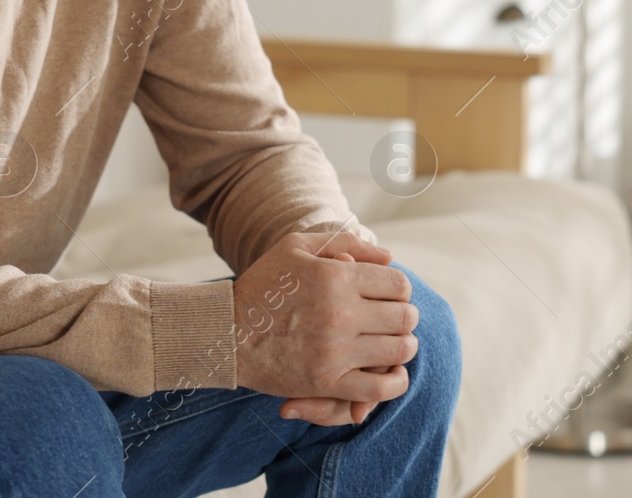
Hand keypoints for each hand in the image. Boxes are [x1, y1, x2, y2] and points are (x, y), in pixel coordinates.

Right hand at [232, 230, 417, 424]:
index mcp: (336, 276)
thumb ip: (346, 243)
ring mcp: (335, 351)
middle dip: (405, 317)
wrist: (226, 333)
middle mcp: (340, 313)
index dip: (400, 290)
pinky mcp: (327, 383)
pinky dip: (395, 382)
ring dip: (403, 346)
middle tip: (394, 320)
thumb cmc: (263, 285)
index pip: (398, 284)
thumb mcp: (296, 246)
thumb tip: (390, 256)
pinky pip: (380, 388)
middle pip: (404, 317)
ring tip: (392, 344)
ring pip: (399, 350)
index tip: (388, 296)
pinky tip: (391, 373)